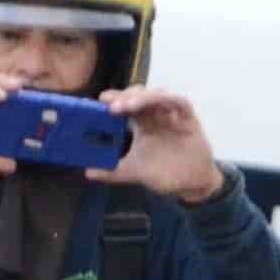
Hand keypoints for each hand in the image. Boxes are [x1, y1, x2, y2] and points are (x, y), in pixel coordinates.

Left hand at [96, 86, 225, 203]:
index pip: (125, 106)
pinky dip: (167, 99)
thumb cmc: (165, 172)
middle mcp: (155, 115)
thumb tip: (87, 172)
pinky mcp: (188, 118)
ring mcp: (172, 115)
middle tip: (110, 103)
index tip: (100, 101)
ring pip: (156, 96)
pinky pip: (178, 102)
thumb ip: (113, 172)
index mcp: (142, 124)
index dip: (114, 100)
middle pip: (139, 95)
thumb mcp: (135, 172)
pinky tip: (156, 102)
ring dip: (142, 97)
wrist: (191, 184)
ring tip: (129, 106)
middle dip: (124, 96)